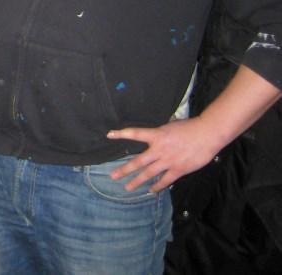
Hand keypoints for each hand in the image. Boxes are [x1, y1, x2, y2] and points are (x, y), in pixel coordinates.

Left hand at [107, 117, 221, 192]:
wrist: (207, 134)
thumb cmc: (190, 127)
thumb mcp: (170, 126)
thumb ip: (160, 133)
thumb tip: (154, 135)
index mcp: (157, 135)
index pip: (135, 133)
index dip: (121, 134)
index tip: (109, 135)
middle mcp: (159, 149)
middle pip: (138, 162)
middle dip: (124, 170)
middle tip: (113, 176)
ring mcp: (168, 161)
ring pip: (149, 174)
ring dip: (137, 181)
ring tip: (127, 187)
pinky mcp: (179, 169)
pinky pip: (165, 180)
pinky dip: (157, 186)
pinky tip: (151, 191)